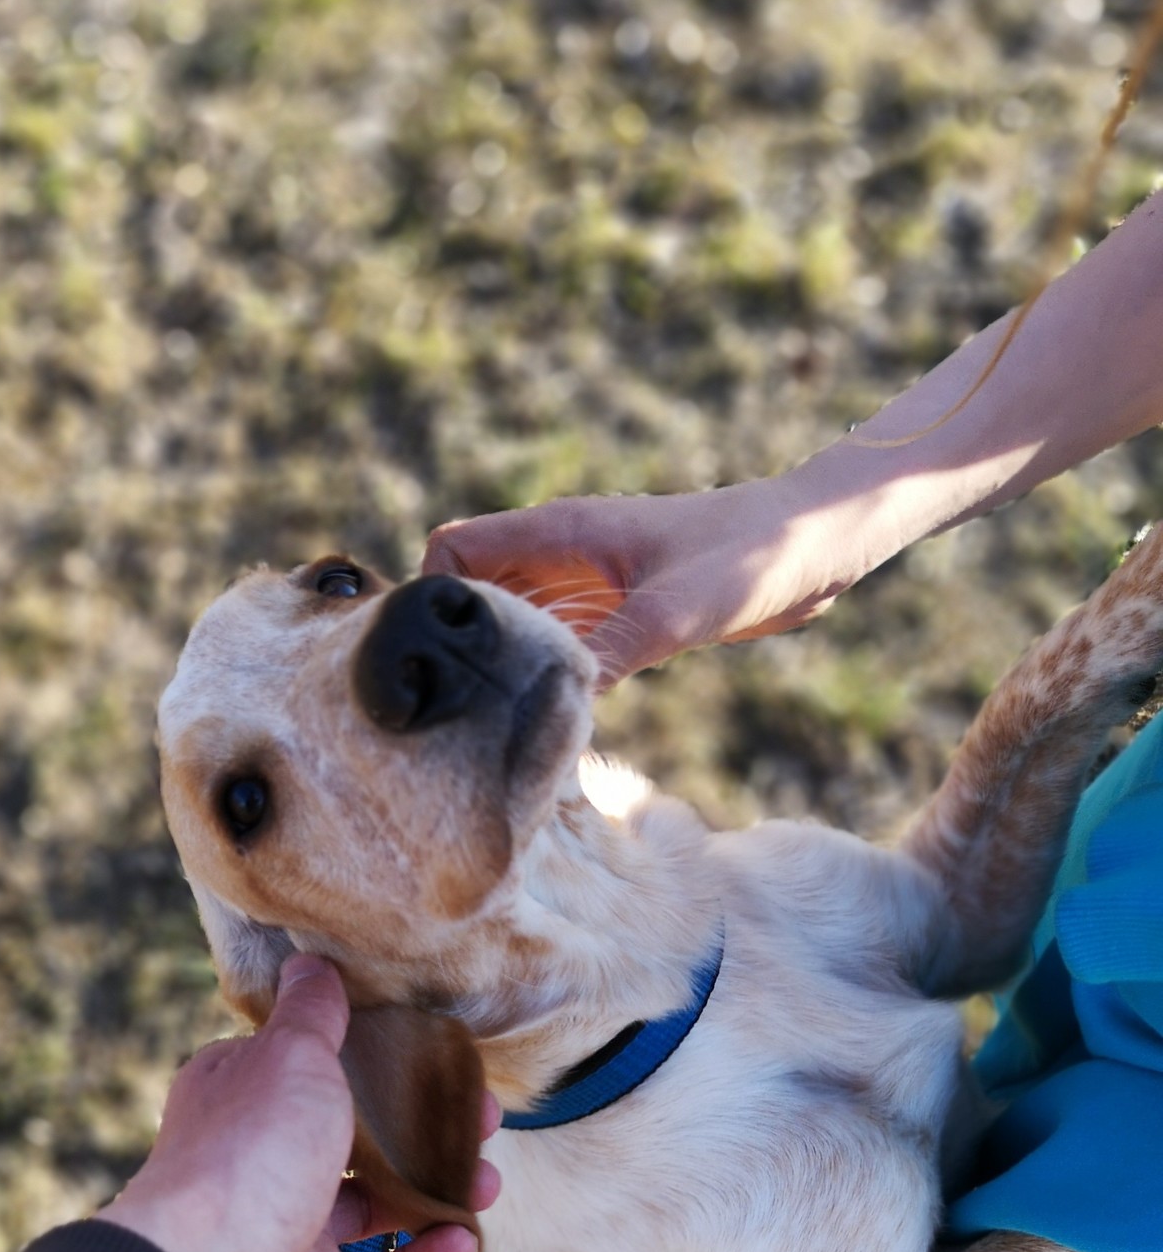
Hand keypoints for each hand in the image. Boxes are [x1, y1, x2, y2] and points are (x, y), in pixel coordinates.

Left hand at [99, 957, 500, 1251]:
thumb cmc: (248, 1154)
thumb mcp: (289, 1056)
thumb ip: (311, 1014)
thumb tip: (309, 965)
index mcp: (244, 1095)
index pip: (313, 1066)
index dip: (378, 1059)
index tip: (437, 1057)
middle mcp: (261, 1160)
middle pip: (357, 1138)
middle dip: (426, 1130)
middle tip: (482, 1122)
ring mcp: (285, 1230)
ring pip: (375, 1209)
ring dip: (436, 1193)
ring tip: (486, 1183)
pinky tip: (463, 1241)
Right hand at [423, 478, 867, 682]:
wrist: (817, 545)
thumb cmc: (752, 556)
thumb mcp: (677, 611)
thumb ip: (612, 652)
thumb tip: (553, 704)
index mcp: (561, 532)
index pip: (455, 549)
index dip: (435, 598)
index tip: (445, 658)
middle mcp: (562, 554)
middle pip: (475, 590)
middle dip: (463, 642)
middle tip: (464, 707)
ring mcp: (587, 583)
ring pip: (514, 620)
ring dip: (506, 663)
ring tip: (501, 719)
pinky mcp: (616, 611)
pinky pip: (557, 642)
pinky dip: (546, 674)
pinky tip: (556, 717)